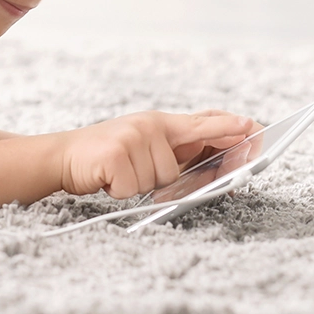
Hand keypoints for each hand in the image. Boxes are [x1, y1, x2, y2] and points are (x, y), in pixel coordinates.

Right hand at [57, 109, 255, 199]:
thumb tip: (212, 169)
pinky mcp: (115, 155)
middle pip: (176, 168)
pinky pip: (132, 187)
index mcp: (160, 123)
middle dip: (159, 179)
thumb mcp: (143, 145)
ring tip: (118, 172)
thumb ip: (174, 152)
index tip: (250, 126)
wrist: (63, 156)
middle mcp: (149, 125)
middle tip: (137, 170)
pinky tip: (107, 177)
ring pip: (156, 180)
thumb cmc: (108, 156)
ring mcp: (132, 137)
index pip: (200, 123)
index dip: (226, 126)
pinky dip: (118, 189)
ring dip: (136, 185)